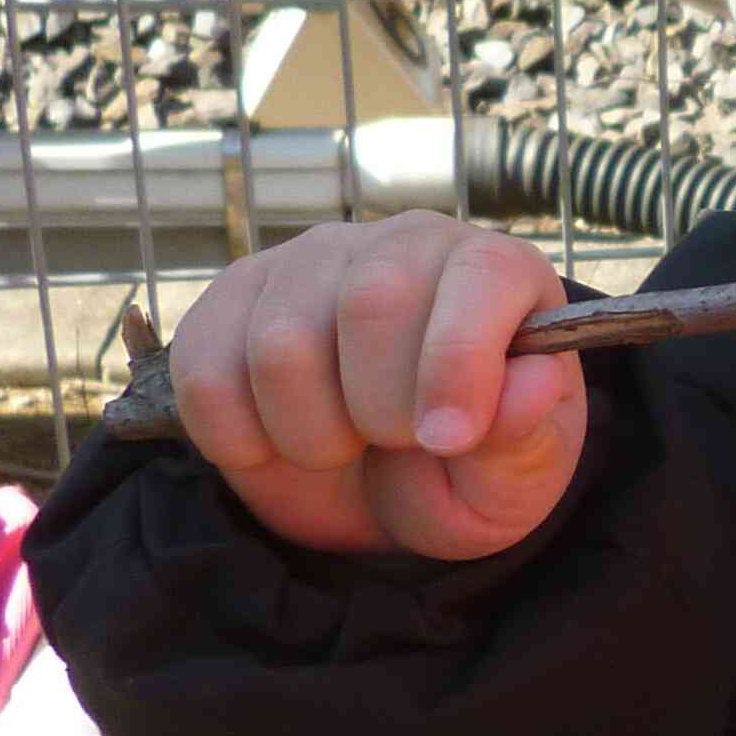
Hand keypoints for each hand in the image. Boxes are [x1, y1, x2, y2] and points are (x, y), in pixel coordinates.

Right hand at [166, 213, 585, 559]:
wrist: (385, 491)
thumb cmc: (468, 469)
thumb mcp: (519, 474)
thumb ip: (528, 433)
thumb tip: (530, 383)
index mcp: (497, 272)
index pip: (479, 278)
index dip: (457, 363)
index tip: (446, 440)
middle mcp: (403, 244)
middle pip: (371, 302)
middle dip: (380, 409)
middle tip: (396, 444)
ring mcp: (309, 263)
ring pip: (280, 345)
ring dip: (310, 433)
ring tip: (344, 444)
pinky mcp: (229, 302)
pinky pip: (204, 373)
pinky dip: (239, 438)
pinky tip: (279, 443)